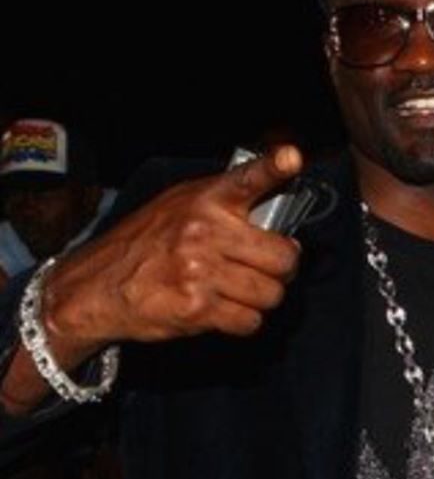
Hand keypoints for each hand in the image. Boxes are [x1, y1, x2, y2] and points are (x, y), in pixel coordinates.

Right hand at [43, 146, 303, 354]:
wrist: (96, 286)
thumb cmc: (147, 243)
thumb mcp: (180, 205)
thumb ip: (226, 204)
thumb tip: (278, 214)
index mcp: (206, 199)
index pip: (248, 177)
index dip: (274, 167)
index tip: (291, 158)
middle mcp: (205, 231)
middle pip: (283, 257)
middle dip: (283, 269)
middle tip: (270, 270)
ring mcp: (201, 270)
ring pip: (271, 293)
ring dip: (263, 298)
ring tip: (242, 291)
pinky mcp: (196, 307)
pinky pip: (249, 320)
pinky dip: (244, 321)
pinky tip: (225, 310)